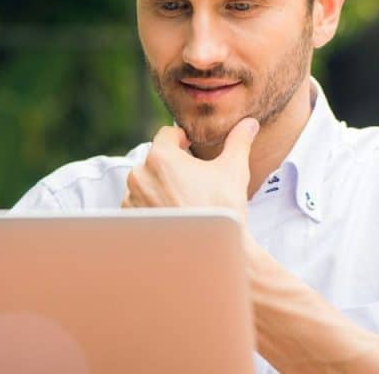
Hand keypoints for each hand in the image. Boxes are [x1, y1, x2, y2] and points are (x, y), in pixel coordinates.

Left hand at [123, 117, 259, 219]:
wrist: (210, 253)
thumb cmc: (221, 211)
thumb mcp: (233, 170)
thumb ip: (239, 141)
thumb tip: (249, 124)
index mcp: (161, 157)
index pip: (167, 134)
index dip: (182, 139)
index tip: (191, 148)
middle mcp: (140, 175)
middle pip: (155, 159)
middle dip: (172, 165)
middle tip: (193, 180)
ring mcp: (131, 199)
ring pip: (145, 182)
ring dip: (159, 186)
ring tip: (183, 201)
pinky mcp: (130, 221)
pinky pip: (138, 205)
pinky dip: (151, 207)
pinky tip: (173, 216)